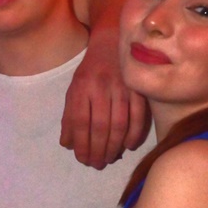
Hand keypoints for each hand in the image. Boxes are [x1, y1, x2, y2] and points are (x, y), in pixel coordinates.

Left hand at [59, 45, 148, 168]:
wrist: (112, 43)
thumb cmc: (91, 71)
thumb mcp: (74, 90)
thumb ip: (70, 117)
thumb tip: (68, 145)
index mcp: (81, 88)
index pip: (79, 122)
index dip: (81, 145)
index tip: (82, 159)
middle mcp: (100, 88)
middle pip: (99, 127)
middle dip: (98, 150)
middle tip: (97, 164)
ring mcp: (121, 88)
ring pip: (119, 124)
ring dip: (114, 146)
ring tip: (110, 159)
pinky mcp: (138, 89)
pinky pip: (139, 116)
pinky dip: (134, 134)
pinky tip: (128, 146)